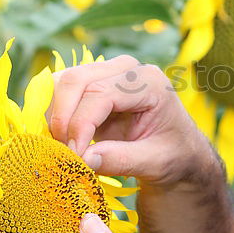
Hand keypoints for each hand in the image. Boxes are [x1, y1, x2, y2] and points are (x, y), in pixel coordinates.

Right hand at [48, 55, 221, 192]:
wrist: (179, 150)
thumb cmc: (174, 154)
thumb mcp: (156, 163)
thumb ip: (121, 160)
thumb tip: (82, 159)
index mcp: (149, 82)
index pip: (101, 94)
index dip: (80, 125)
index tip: (73, 156)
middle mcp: (126, 69)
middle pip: (76, 80)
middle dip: (62, 118)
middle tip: (62, 153)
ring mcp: (107, 72)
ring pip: (62, 82)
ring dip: (54, 115)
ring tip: (63, 148)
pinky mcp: (92, 83)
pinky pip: (60, 91)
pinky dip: (54, 114)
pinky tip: (62, 138)